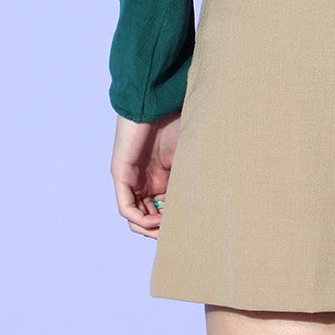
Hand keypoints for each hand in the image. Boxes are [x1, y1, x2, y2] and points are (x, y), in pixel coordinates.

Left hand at [111, 110, 180, 237]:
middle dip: (161, 229)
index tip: (188, 226)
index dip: (173, 221)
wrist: (156, 101)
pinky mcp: (121, 175)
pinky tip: (156, 221)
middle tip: (177, 234)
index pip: (162, 208)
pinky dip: (139, 218)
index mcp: (160, 176)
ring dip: (150, 228)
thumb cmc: (174, 119)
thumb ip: (192, 174)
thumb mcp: (188, 153)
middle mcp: (144, 181)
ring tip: (166, 230)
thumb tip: (213, 196)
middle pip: (147, 217)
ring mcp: (131, 179)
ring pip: (135, 217)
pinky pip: (126, 207)